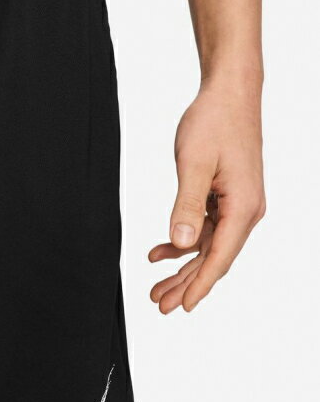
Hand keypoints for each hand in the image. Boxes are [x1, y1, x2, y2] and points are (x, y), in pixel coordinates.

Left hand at [148, 82, 264, 313]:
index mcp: (243, 206)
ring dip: (181, 267)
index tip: (182, 306)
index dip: (199, 285)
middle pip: (213, 258)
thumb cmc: (214, 123)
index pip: (219, 257)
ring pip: (207, 246)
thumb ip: (186, 205)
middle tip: (159, 304)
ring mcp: (237, 204)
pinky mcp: (226, 196)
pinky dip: (183, 242)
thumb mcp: (193, 164)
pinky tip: (159, 253)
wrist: (229, 94)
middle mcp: (245, 210)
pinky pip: (205, 228)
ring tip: (156, 288)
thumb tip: (182, 242)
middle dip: (185, 283)